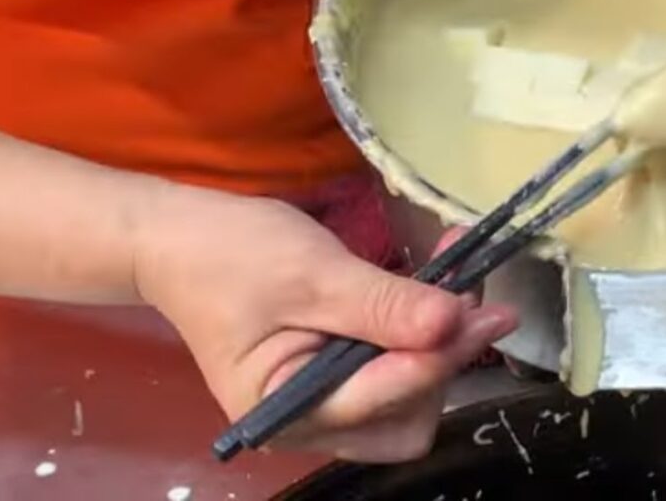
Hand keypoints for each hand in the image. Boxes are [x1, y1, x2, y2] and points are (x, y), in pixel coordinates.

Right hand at [133, 185, 517, 461]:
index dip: (442, 354)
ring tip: (457, 277)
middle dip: (444, 360)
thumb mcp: (311, 274)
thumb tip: (454, 322)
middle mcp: (309, 423)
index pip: (389, 397)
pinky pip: (392, 370)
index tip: (487, 312)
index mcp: (288, 409)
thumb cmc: (231, 255)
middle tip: (467, 295)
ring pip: (409, 398)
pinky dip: (419, 334)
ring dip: (439, 342)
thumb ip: (382, 304)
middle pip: (407, 418)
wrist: (178, 241)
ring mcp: (323, 405)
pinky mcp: (336, 378)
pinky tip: (440, 286)